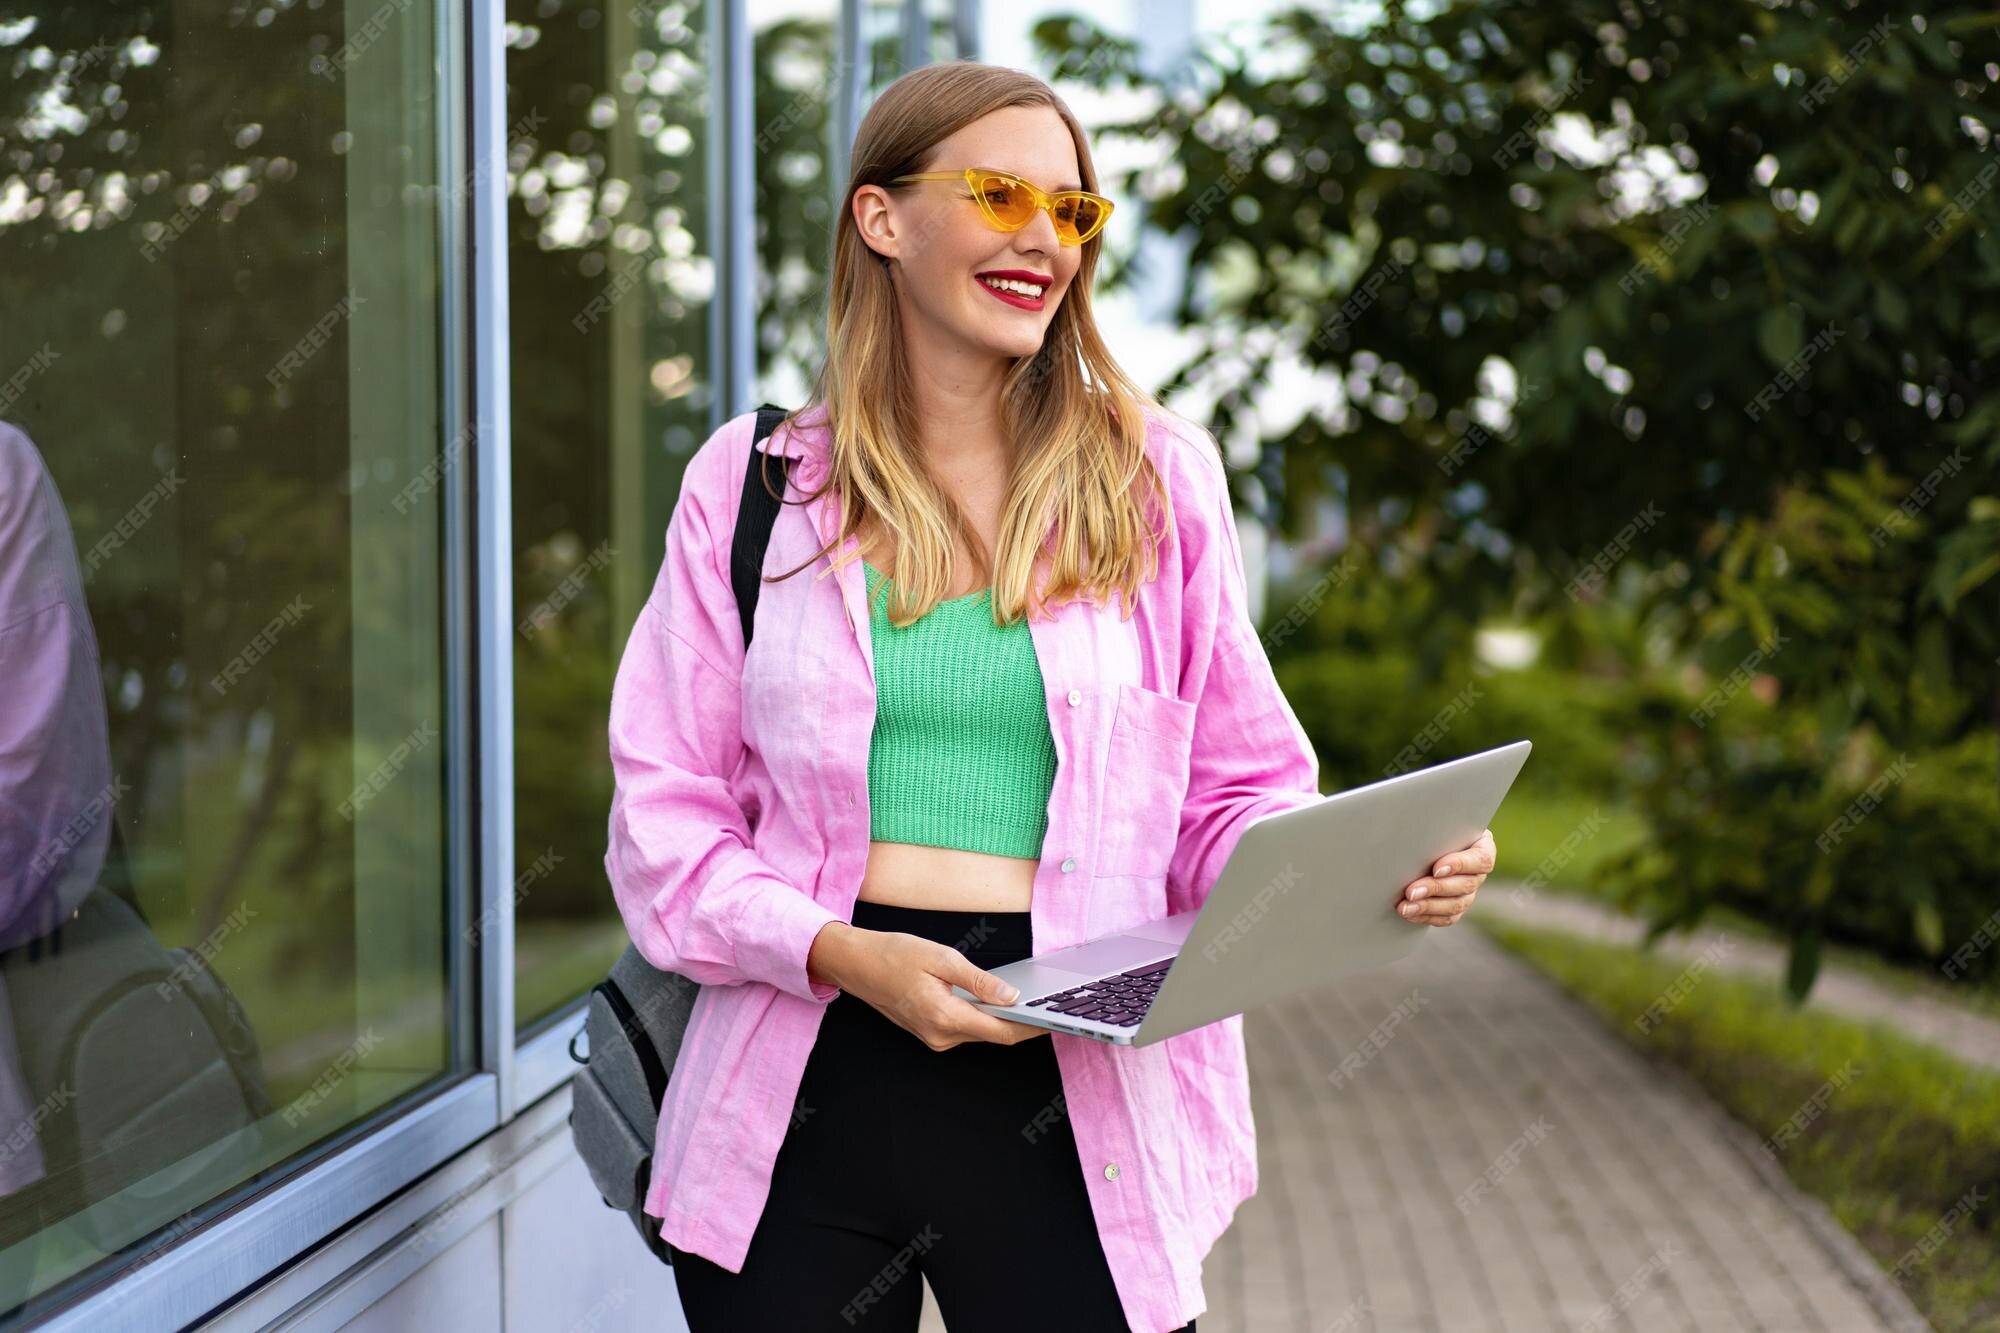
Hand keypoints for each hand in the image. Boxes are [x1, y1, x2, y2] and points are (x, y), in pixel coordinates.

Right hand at [807, 922, 1049, 1049]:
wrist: (857, 965)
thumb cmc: (893, 955)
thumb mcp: (942, 958)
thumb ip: (979, 980)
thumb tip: (1011, 995)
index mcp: (944, 1016)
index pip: (1000, 1032)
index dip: (1030, 1027)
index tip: (1051, 1018)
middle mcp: (940, 1035)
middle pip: (993, 1035)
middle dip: (1020, 1022)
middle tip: (1046, 1005)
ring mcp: (934, 1038)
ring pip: (980, 1032)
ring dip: (1002, 1020)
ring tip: (1025, 1000)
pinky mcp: (931, 1033)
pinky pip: (966, 1029)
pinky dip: (983, 1017)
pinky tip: (994, 1001)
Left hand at [1396, 828, 1495, 926]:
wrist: (1421, 841)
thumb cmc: (1430, 823)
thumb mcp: (1436, 819)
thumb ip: (1432, 824)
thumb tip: (1413, 823)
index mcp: (1482, 846)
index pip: (1480, 858)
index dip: (1460, 865)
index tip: (1436, 868)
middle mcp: (1478, 871)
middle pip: (1465, 885)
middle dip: (1436, 889)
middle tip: (1411, 891)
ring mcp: (1469, 891)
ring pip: (1456, 905)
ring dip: (1428, 907)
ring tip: (1405, 907)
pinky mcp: (1456, 906)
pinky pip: (1446, 918)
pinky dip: (1426, 917)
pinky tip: (1409, 913)